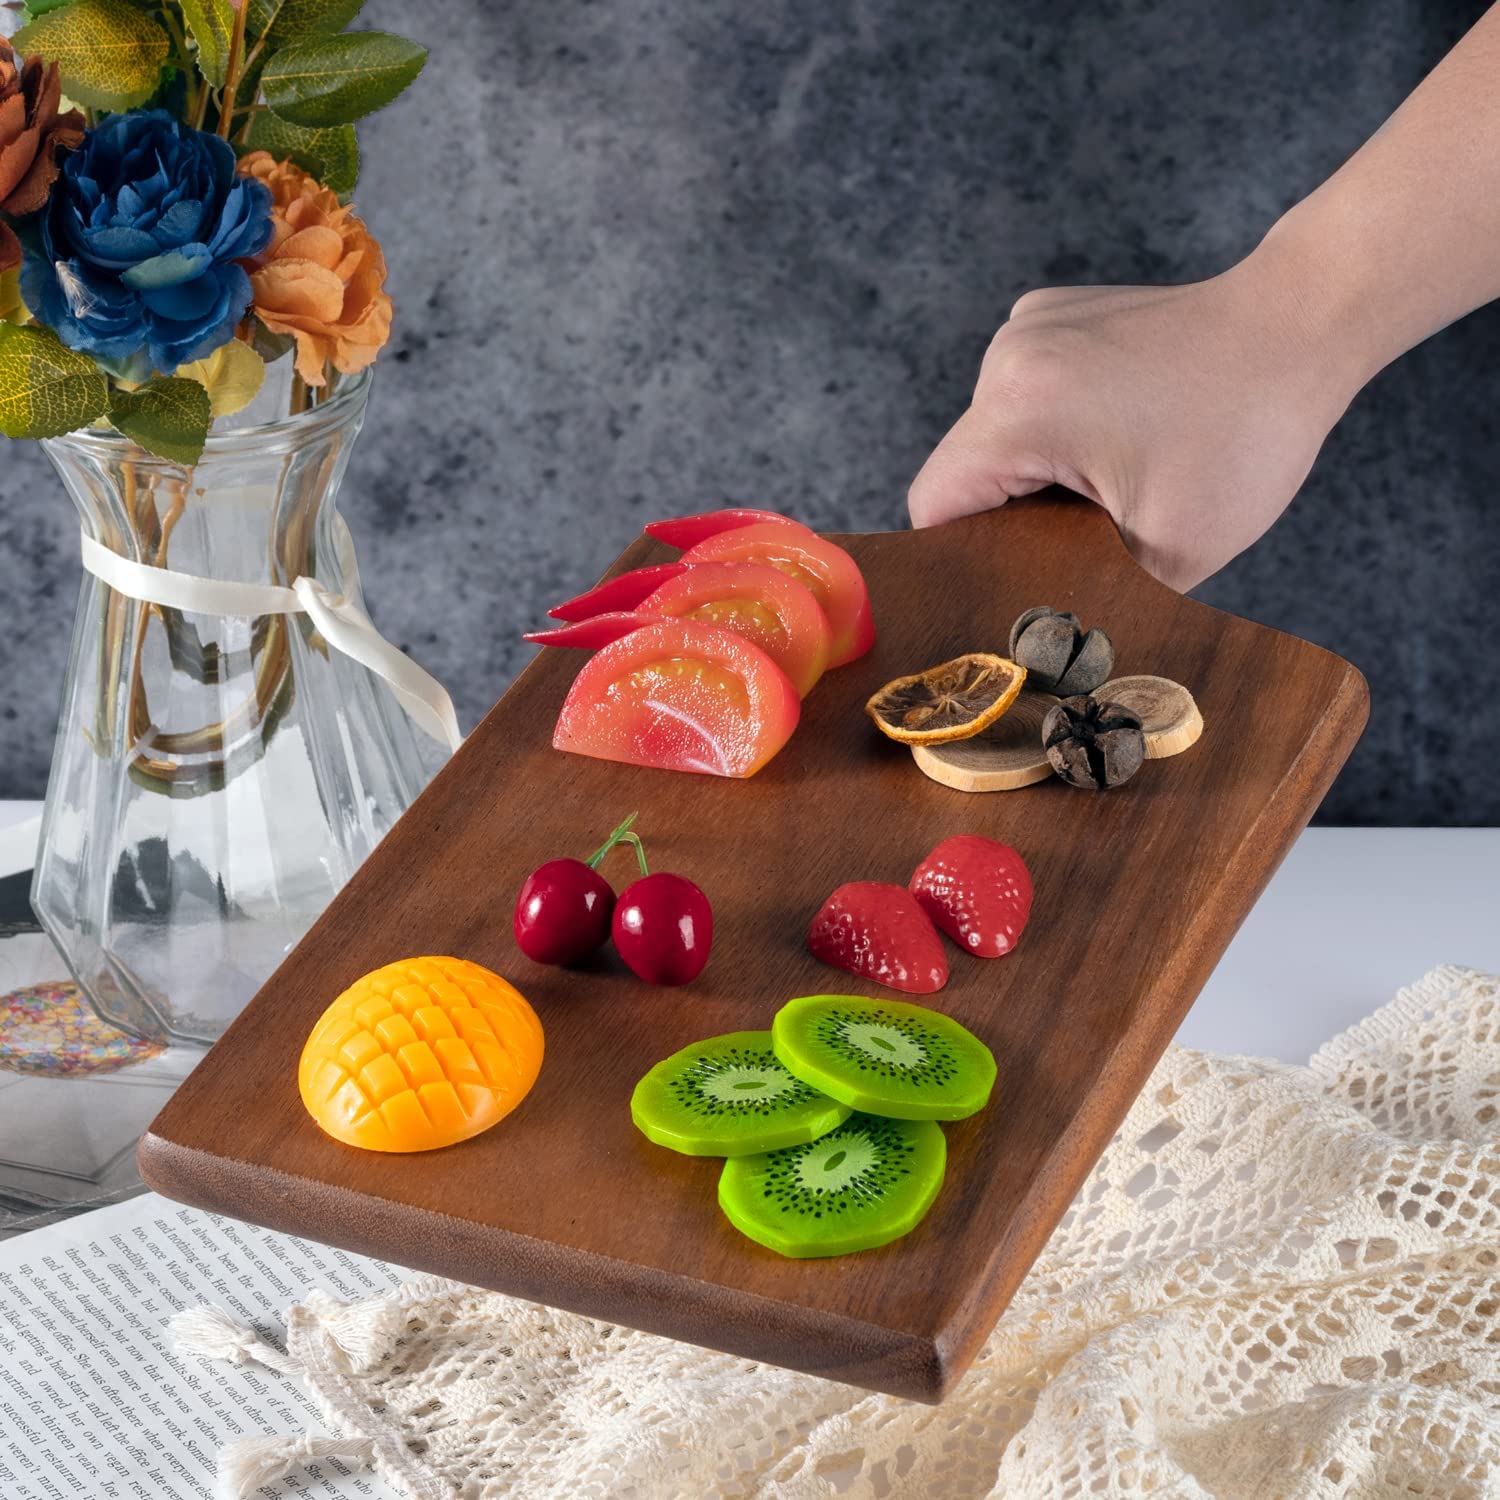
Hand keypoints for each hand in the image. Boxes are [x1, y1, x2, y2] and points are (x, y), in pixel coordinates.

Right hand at [906, 263, 1363, 590]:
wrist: (1301, 324)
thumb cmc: (1249, 431)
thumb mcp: (1172, 550)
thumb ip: (1091, 595)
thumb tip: (1043, 640)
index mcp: (1022, 411)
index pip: (934, 506)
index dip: (966, 557)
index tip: (1022, 576)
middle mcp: (1008, 358)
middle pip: (963, 473)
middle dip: (1014, 515)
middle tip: (1088, 534)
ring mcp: (1026, 328)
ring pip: (991, 438)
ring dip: (1036, 471)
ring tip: (1112, 474)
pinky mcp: (1048, 317)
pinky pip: (1020, 398)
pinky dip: (1053, 427)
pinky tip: (1114, 431)